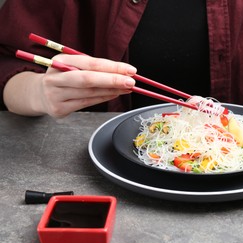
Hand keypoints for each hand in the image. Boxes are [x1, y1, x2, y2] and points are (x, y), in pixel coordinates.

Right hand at [5, 54, 136, 117]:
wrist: (40, 94)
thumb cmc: (64, 77)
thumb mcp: (73, 66)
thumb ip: (94, 68)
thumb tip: (122, 72)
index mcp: (60, 61)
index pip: (91, 64)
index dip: (112, 67)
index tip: (130, 70)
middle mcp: (56, 77)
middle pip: (88, 79)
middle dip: (112, 80)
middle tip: (131, 82)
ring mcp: (56, 94)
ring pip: (90, 93)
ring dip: (112, 91)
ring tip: (127, 88)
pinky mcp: (59, 108)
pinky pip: (87, 103)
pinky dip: (103, 98)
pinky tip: (114, 94)